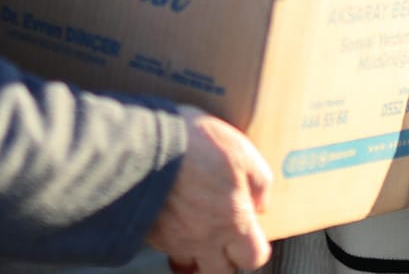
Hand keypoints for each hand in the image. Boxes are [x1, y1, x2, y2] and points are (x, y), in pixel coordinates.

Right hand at [147, 109, 271, 273]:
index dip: (255, 249)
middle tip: (223, 237)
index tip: (251, 234)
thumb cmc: (198, 147)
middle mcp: (204, 239)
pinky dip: (170, 238)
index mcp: (233, 221)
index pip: (253, 259)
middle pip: (219, 272)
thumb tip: (260, 204)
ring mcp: (175, 239)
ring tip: (195, 228)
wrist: (148, 146)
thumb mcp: (243, 153)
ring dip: (194, 252)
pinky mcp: (151, 233)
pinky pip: (163, 246)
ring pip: (188, 264)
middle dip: (224, 260)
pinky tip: (171, 214)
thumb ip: (259, 183)